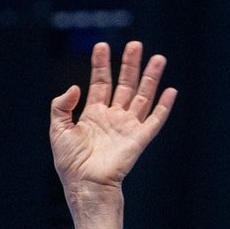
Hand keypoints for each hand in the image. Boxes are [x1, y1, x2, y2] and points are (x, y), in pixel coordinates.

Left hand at [49, 41, 175, 201]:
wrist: (85, 184)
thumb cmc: (70, 162)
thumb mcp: (58, 129)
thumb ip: (62, 106)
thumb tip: (75, 87)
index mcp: (93, 115)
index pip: (100, 83)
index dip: (101, 64)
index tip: (102, 45)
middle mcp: (113, 118)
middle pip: (124, 85)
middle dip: (130, 64)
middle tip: (135, 44)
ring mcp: (127, 127)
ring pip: (142, 96)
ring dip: (150, 78)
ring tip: (158, 58)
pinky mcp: (139, 139)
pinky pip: (155, 120)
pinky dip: (164, 106)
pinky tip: (170, 90)